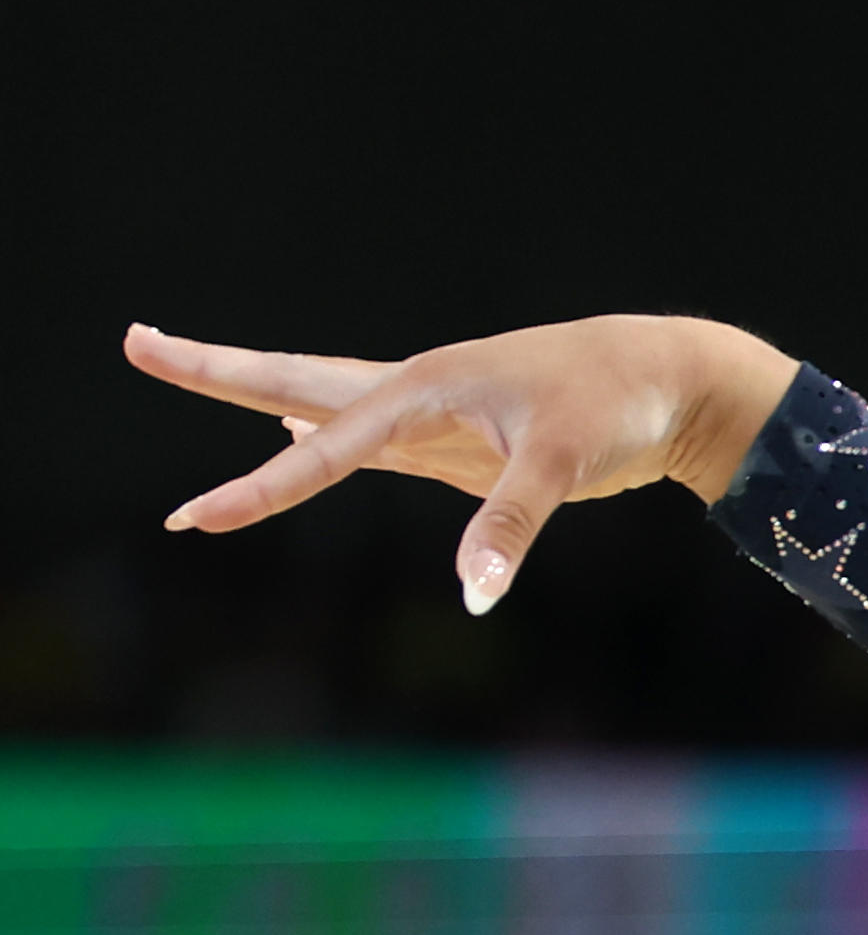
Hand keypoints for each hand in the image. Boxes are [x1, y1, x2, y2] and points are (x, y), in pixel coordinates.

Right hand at [127, 315, 798, 614]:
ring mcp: (433, 415)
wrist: (668, 378)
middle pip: (293, 381)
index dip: (262, 490)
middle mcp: (414, 392)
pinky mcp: (458, 440)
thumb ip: (512, 524)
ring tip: (181, 367)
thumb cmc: (615, 405)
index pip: (324, 448)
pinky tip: (293, 438)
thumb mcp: (563, 463)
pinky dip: (325, 439)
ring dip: (256, 395)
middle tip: (133, 341)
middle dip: (213, 372)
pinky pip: (373, 440)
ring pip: (325, 406)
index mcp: (424, 389)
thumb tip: (473, 592)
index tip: (198, 518)